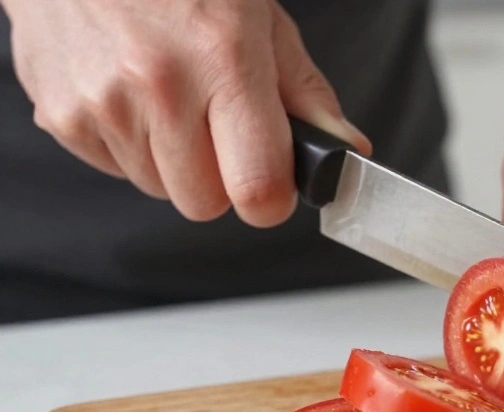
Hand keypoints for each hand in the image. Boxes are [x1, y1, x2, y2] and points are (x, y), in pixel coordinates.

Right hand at [2, 0, 370, 226]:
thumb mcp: (260, 17)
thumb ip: (305, 93)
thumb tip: (347, 149)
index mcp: (224, 61)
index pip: (258, 190)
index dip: (272, 197)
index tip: (274, 180)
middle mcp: (159, 86)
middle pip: (205, 203)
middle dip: (220, 178)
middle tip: (216, 124)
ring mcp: (102, 103)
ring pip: (159, 188)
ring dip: (172, 160)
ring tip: (168, 94)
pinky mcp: (59, 114)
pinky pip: (113, 169)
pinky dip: (128, 144)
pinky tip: (129, 91)